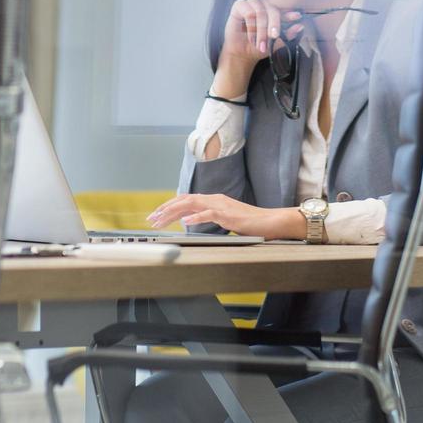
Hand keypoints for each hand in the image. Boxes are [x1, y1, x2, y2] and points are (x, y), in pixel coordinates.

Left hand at [147, 194, 306, 239]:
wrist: (271, 221)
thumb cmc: (250, 222)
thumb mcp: (225, 218)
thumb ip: (209, 216)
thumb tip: (191, 221)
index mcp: (213, 199)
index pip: (185, 199)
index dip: (168, 206)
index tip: (156, 215)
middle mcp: (214, 199)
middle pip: (184, 200)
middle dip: (165, 209)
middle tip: (151, 219)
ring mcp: (221, 206)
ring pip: (192, 205)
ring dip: (174, 212)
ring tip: (161, 220)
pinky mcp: (229, 215)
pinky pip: (209, 214)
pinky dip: (196, 217)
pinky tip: (186, 222)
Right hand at [213, 0, 304, 97]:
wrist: (243, 54)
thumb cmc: (259, 46)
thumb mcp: (277, 42)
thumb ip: (288, 34)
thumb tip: (300, 26)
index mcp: (273, 11)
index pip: (283, 8)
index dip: (289, 13)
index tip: (297, 17)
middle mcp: (262, 5)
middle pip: (272, 7)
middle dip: (274, 23)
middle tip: (274, 36)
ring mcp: (250, 4)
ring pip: (260, 10)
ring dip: (261, 27)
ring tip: (260, 42)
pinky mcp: (239, 6)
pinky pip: (248, 11)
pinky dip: (250, 25)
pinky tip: (251, 36)